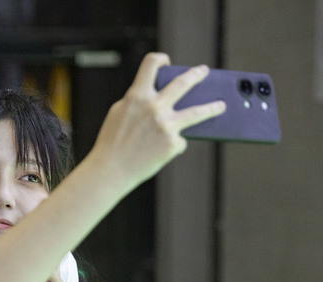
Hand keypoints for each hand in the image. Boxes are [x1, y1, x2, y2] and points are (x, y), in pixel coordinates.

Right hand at [87, 52, 225, 189]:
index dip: (159, 59)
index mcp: (137, 96)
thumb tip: (161, 97)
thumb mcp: (119, 113)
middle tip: (204, 72)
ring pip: (197, 112)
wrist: (110, 170)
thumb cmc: (111, 142)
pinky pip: (178, 140)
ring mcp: (166, 125)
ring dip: (212, 107)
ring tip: (221, 106)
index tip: (166, 62)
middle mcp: (155, 107)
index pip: (151, 65)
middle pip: (183, 83)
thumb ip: (138, 101)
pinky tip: (158, 152)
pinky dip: (170, 145)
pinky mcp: (173, 143)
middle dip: (196, 74)